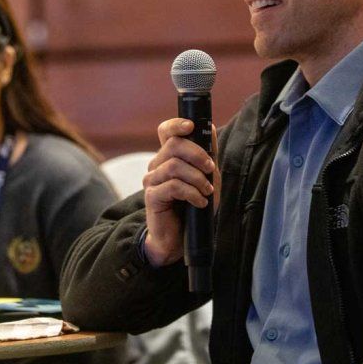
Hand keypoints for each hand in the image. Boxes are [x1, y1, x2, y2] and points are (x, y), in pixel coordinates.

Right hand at [142, 118, 217, 266]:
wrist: (180, 239)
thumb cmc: (193, 206)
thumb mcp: (206, 177)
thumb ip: (207, 154)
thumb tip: (209, 128)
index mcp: (168, 156)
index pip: (165, 131)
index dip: (176, 124)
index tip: (191, 126)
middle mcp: (156, 165)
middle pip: (174, 145)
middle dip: (198, 154)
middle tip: (211, 169)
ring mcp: (151, 180)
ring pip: (174, 165)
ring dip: (197, 178)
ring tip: (207, 191)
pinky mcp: (152, 196)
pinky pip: (173, 186)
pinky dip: (192, 193)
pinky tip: (200, 202)